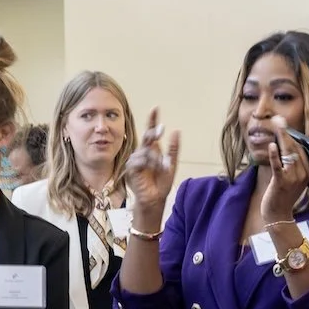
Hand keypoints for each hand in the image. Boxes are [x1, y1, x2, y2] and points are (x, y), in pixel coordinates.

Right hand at [123, 107, 179, 226]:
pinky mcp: (131, 169)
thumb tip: (177, 131)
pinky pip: (138, 161)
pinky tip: (153, 169)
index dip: (152, 120)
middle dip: (153, 133)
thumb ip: (173, 150)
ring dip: (155, 158)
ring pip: (145, 151)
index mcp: (152, 150)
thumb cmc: (161, 184)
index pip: (151, 132)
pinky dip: (148, 164)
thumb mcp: (171, 165)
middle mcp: (143, 153)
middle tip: (161, 129)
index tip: (156, 108)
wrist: (155, 200)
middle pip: (146, 138)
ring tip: (162, 167)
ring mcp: (136, 161)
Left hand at [259, 117, 308, 224]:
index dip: (293, 136)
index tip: (286, 126)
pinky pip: (278, 165)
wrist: (278, 215)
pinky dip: (275, 154)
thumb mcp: (293, 179)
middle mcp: (303, 174)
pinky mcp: (281, 182)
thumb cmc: (284, 195)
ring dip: (282, 138)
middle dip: (287, 133)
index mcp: (308, 173)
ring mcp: (292, 179)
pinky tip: (272, 145)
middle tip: (279, 120)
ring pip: (288, 153)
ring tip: (276, 126)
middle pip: (295, 149)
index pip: (302, 150)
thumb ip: (293, 164)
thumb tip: (287, 143)